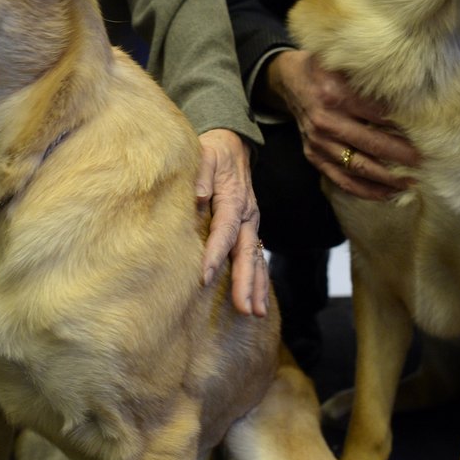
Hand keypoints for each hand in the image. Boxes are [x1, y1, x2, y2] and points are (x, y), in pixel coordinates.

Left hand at [196, 129, 267, 317]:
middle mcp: (248, 215)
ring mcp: (252, 224)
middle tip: (244, 308)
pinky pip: (257, 257)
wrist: (232, 145)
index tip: (204, 276)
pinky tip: (260, 303)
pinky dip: (260, 281)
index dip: (215, 253)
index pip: (224, 229)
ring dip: (256, 287)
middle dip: (245, 281)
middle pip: (246, 252)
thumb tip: (199, 196)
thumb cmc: (213, 152)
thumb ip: (201, 174)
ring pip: (256, 258)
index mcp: (234, 199)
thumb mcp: (205, 155)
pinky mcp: (250, 230)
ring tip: (256, 313)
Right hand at [266, 50, 418, 200]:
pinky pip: (341, 179)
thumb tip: (411, 92)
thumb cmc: (325, 69)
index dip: (403, 126)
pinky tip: (386, 194)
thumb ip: (371, 79)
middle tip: (423, 161)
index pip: (377, 115)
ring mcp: (318, 142)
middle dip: (400, 155)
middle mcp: (325, 121)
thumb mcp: (346, 64)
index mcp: (335, 95)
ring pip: (357, 167)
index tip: (425, 135)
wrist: (291, 81)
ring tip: (410, 182)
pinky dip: (365, 190)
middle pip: (370, 144)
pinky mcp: (313, 156)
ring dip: (386, 178)